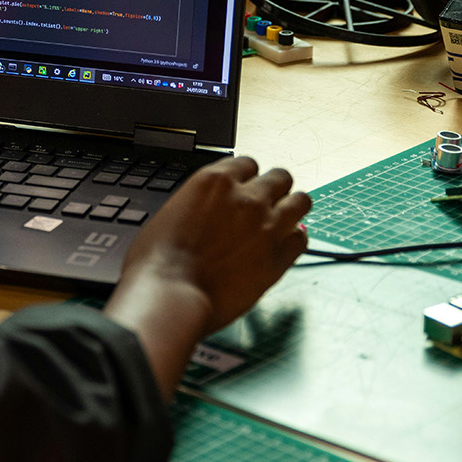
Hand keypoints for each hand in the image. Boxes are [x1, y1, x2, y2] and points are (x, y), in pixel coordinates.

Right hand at [103, 156, 309, 395]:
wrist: (170, 296)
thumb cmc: (158, 263)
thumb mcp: (169, 215)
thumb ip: (198, 206)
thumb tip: (207, 213)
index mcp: (215, 182)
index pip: (246, 164)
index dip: (246, 178)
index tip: (243, 188)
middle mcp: (246, 198)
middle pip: (279, 177)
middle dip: (273, 189)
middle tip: (266, 203)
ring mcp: (268, 225)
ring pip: (301, 201)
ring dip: (292, 208)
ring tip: (285, 219)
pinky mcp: (280, 256)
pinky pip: (303, 238)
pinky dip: (295, 239)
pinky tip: (284, 246)